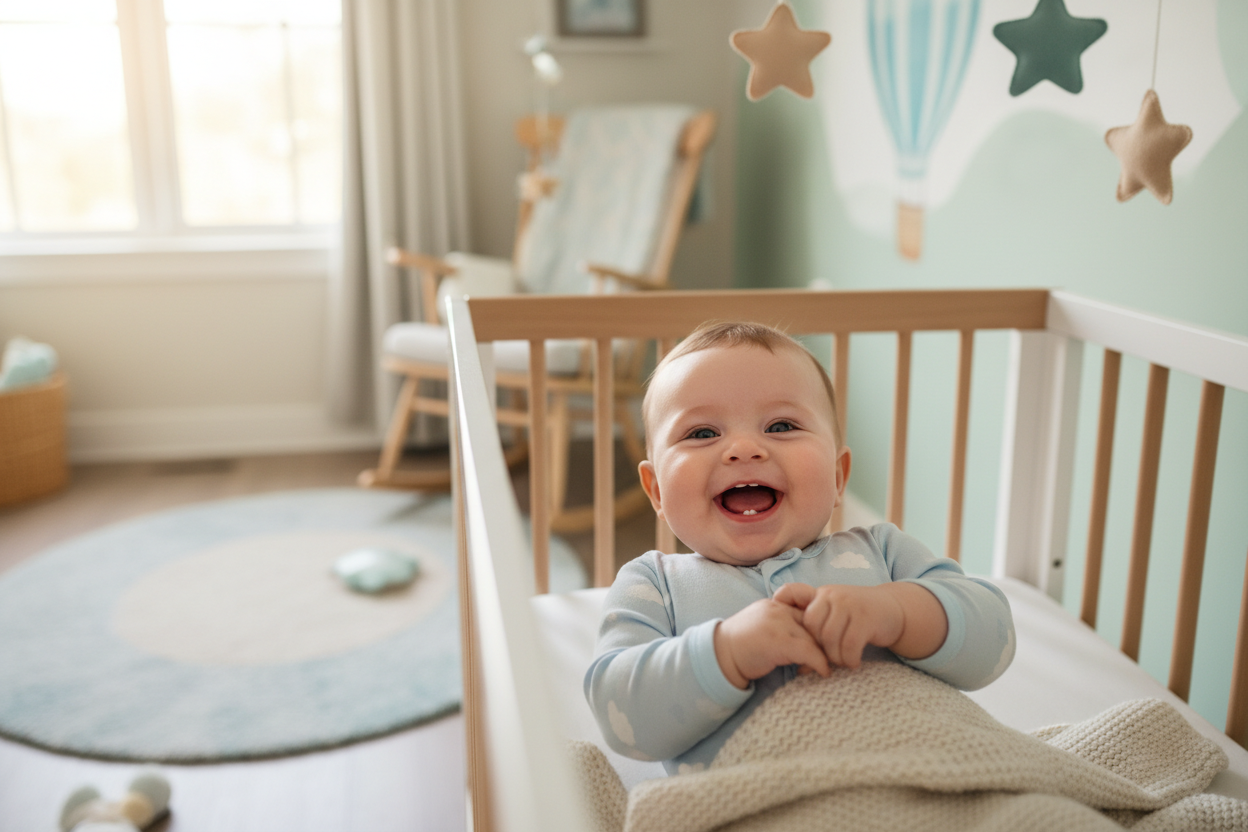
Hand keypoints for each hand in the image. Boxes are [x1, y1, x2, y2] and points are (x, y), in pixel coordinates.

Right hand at [714, 598, 830, 689]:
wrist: (719, 657)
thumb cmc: (741, 647)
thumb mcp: (763, 627)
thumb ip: (783, 625)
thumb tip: (811, 640)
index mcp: (774, 604)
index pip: (807, 610)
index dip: (818, 629)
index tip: (821, 646)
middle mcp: (778, 609)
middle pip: (813, 623)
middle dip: (822, 642)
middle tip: (824, 659)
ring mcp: (777, 623)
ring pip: (814, 637)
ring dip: (822, 654)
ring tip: (821, 668)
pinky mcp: (778, 641)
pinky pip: (809, 651)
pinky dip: (820, 663)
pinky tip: (823, 672)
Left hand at [773, 582, 946, 668]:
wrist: (894, 609)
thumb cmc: (858, 618)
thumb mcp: (836, 617)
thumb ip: (818, 635)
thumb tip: (801, 670)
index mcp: (822, 594)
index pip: (802, 611)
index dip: (804, 629)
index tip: (812, 643)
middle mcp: (834, 595)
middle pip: (815, 628)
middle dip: (821, 649)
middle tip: (831, 658)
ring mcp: (850, 604)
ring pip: (831, 638)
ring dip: (836, 657)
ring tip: (843, 661)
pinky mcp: (866, 618)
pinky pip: (850, 645)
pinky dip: (850, 659)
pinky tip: (854, 662)